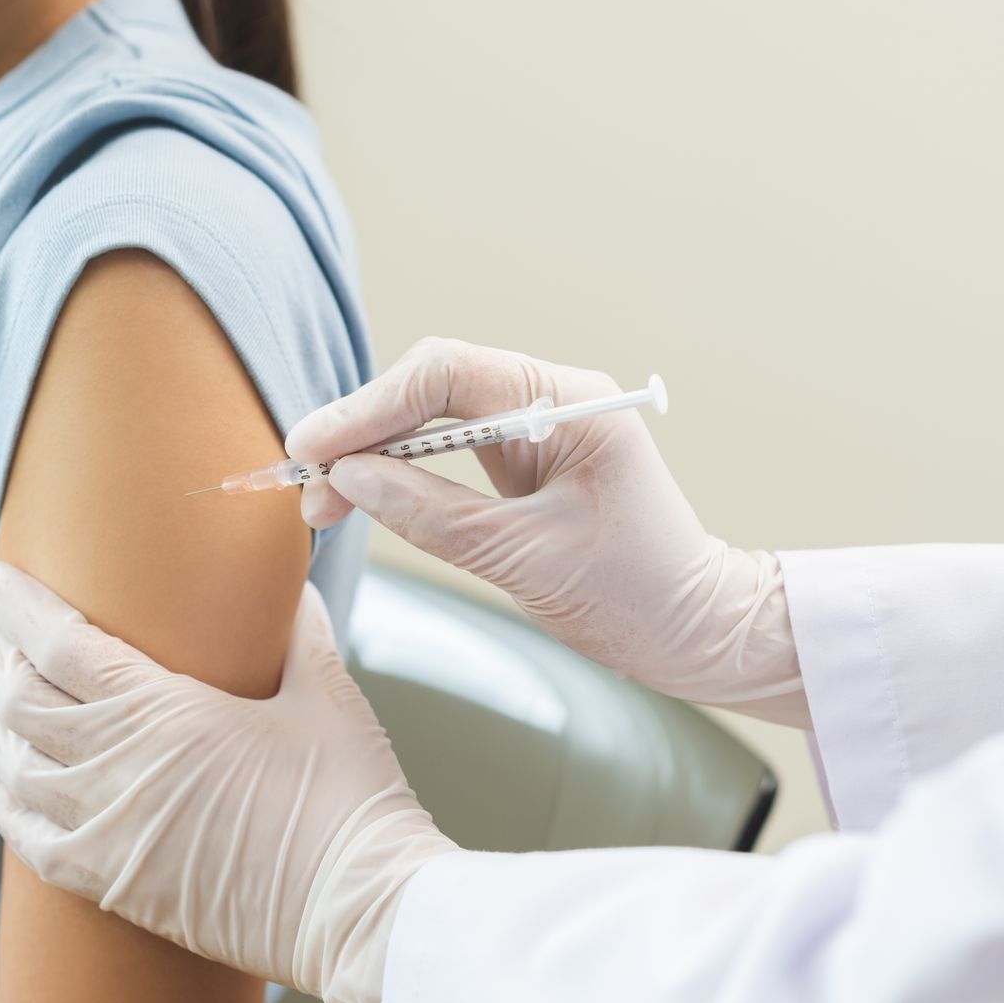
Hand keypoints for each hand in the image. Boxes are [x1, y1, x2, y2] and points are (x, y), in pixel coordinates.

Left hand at [0, 560, 457, 1002]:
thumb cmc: (351, 799)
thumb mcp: (328, 695)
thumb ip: (300, 633)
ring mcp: (111, 832)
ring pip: (16, 764)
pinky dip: (2, 805)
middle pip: (21, 697)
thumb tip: (291, 587)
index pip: (59, 643)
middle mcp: (119, 768)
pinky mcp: (118, 886)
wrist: (359, 910)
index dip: (15, 606)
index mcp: (166, 710)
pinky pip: (31, 841)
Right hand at [289, 339, 802, 717]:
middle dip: (361, 433)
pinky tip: (361, 497)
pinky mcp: (525, 463)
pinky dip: (401, 475)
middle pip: (430, 387)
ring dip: (373, 455)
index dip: (369, 407)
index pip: (446, 373)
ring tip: (322, 503)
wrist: (697, 629)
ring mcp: (537, 429)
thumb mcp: (527, 559)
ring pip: (431, 418)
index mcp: (569, 402)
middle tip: (305, 487)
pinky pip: (447, 452)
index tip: (314, 449)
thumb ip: (434, 514)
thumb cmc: (638, 594)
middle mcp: (551, 399)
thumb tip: (351, 479)